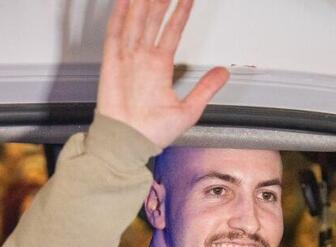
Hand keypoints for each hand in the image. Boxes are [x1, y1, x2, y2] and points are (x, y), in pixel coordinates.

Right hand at [98, 0, 228, 148]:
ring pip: (136, 21)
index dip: (180, 13)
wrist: (129, 143)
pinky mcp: (111, 63)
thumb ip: (206, 88)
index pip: (171, 31)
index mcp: (159, 66)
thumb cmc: (153, 132)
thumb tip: (223, 73)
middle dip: (160, 0)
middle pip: (152, 20)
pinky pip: (114, 33)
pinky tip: (125, 0)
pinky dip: (119, 15)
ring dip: (142, 2)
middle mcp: (143, 58)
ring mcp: (127, 58)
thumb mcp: (189, 110)